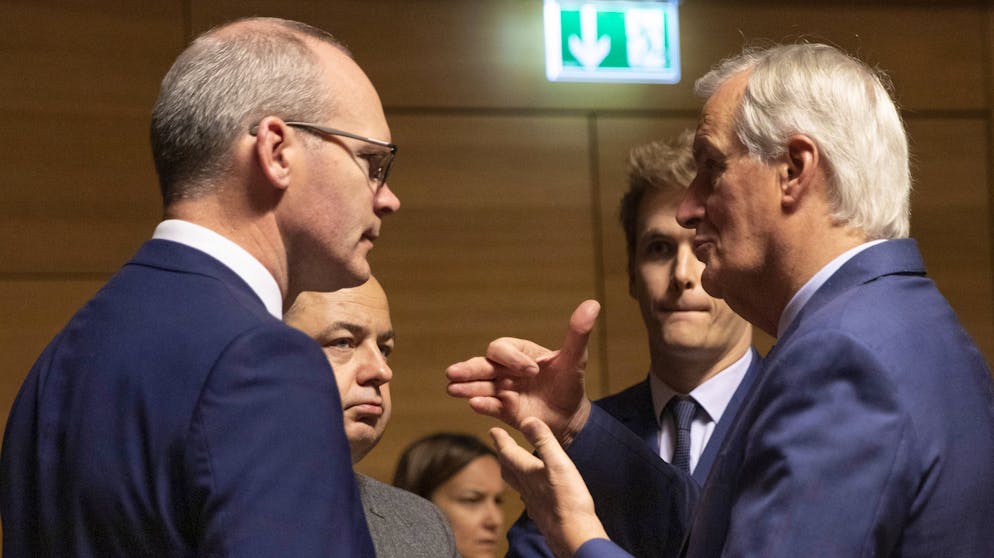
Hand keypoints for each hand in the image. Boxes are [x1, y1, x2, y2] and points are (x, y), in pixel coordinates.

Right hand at [446, 300, 599, 445]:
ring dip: (467, 387)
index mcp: (519, 354)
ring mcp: (503, 391)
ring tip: (452, 389)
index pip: (503, 349)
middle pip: (483, 365)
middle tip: (453, 372)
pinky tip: (474, 404)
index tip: (531, 371)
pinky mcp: (504, 411)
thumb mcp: (575, 359)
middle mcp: (506, 371)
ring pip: (480, 386)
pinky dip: (483, 405)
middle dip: (470, 369)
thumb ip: (578, 333)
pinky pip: (490, 406)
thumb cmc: (571, 384)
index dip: (512, 358)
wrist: (571, 417)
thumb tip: (593, 304)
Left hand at [491, 417, 608, 557]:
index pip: (508, 452)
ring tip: (512, 464)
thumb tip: (528, 419)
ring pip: (516, 483)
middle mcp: (526, 487)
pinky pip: (527, 496)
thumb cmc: (567, 500)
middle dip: (503, 454)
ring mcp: (533, 502)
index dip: (500, 439)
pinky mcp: (542, 514)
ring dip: (511, 470)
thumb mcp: (558, 463)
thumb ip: (544, 441)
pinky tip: (533, 490)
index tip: (493, 430)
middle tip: (500, 444)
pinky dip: (525, 486)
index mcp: (528, 472)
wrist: (573, 536)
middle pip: (507, 468)